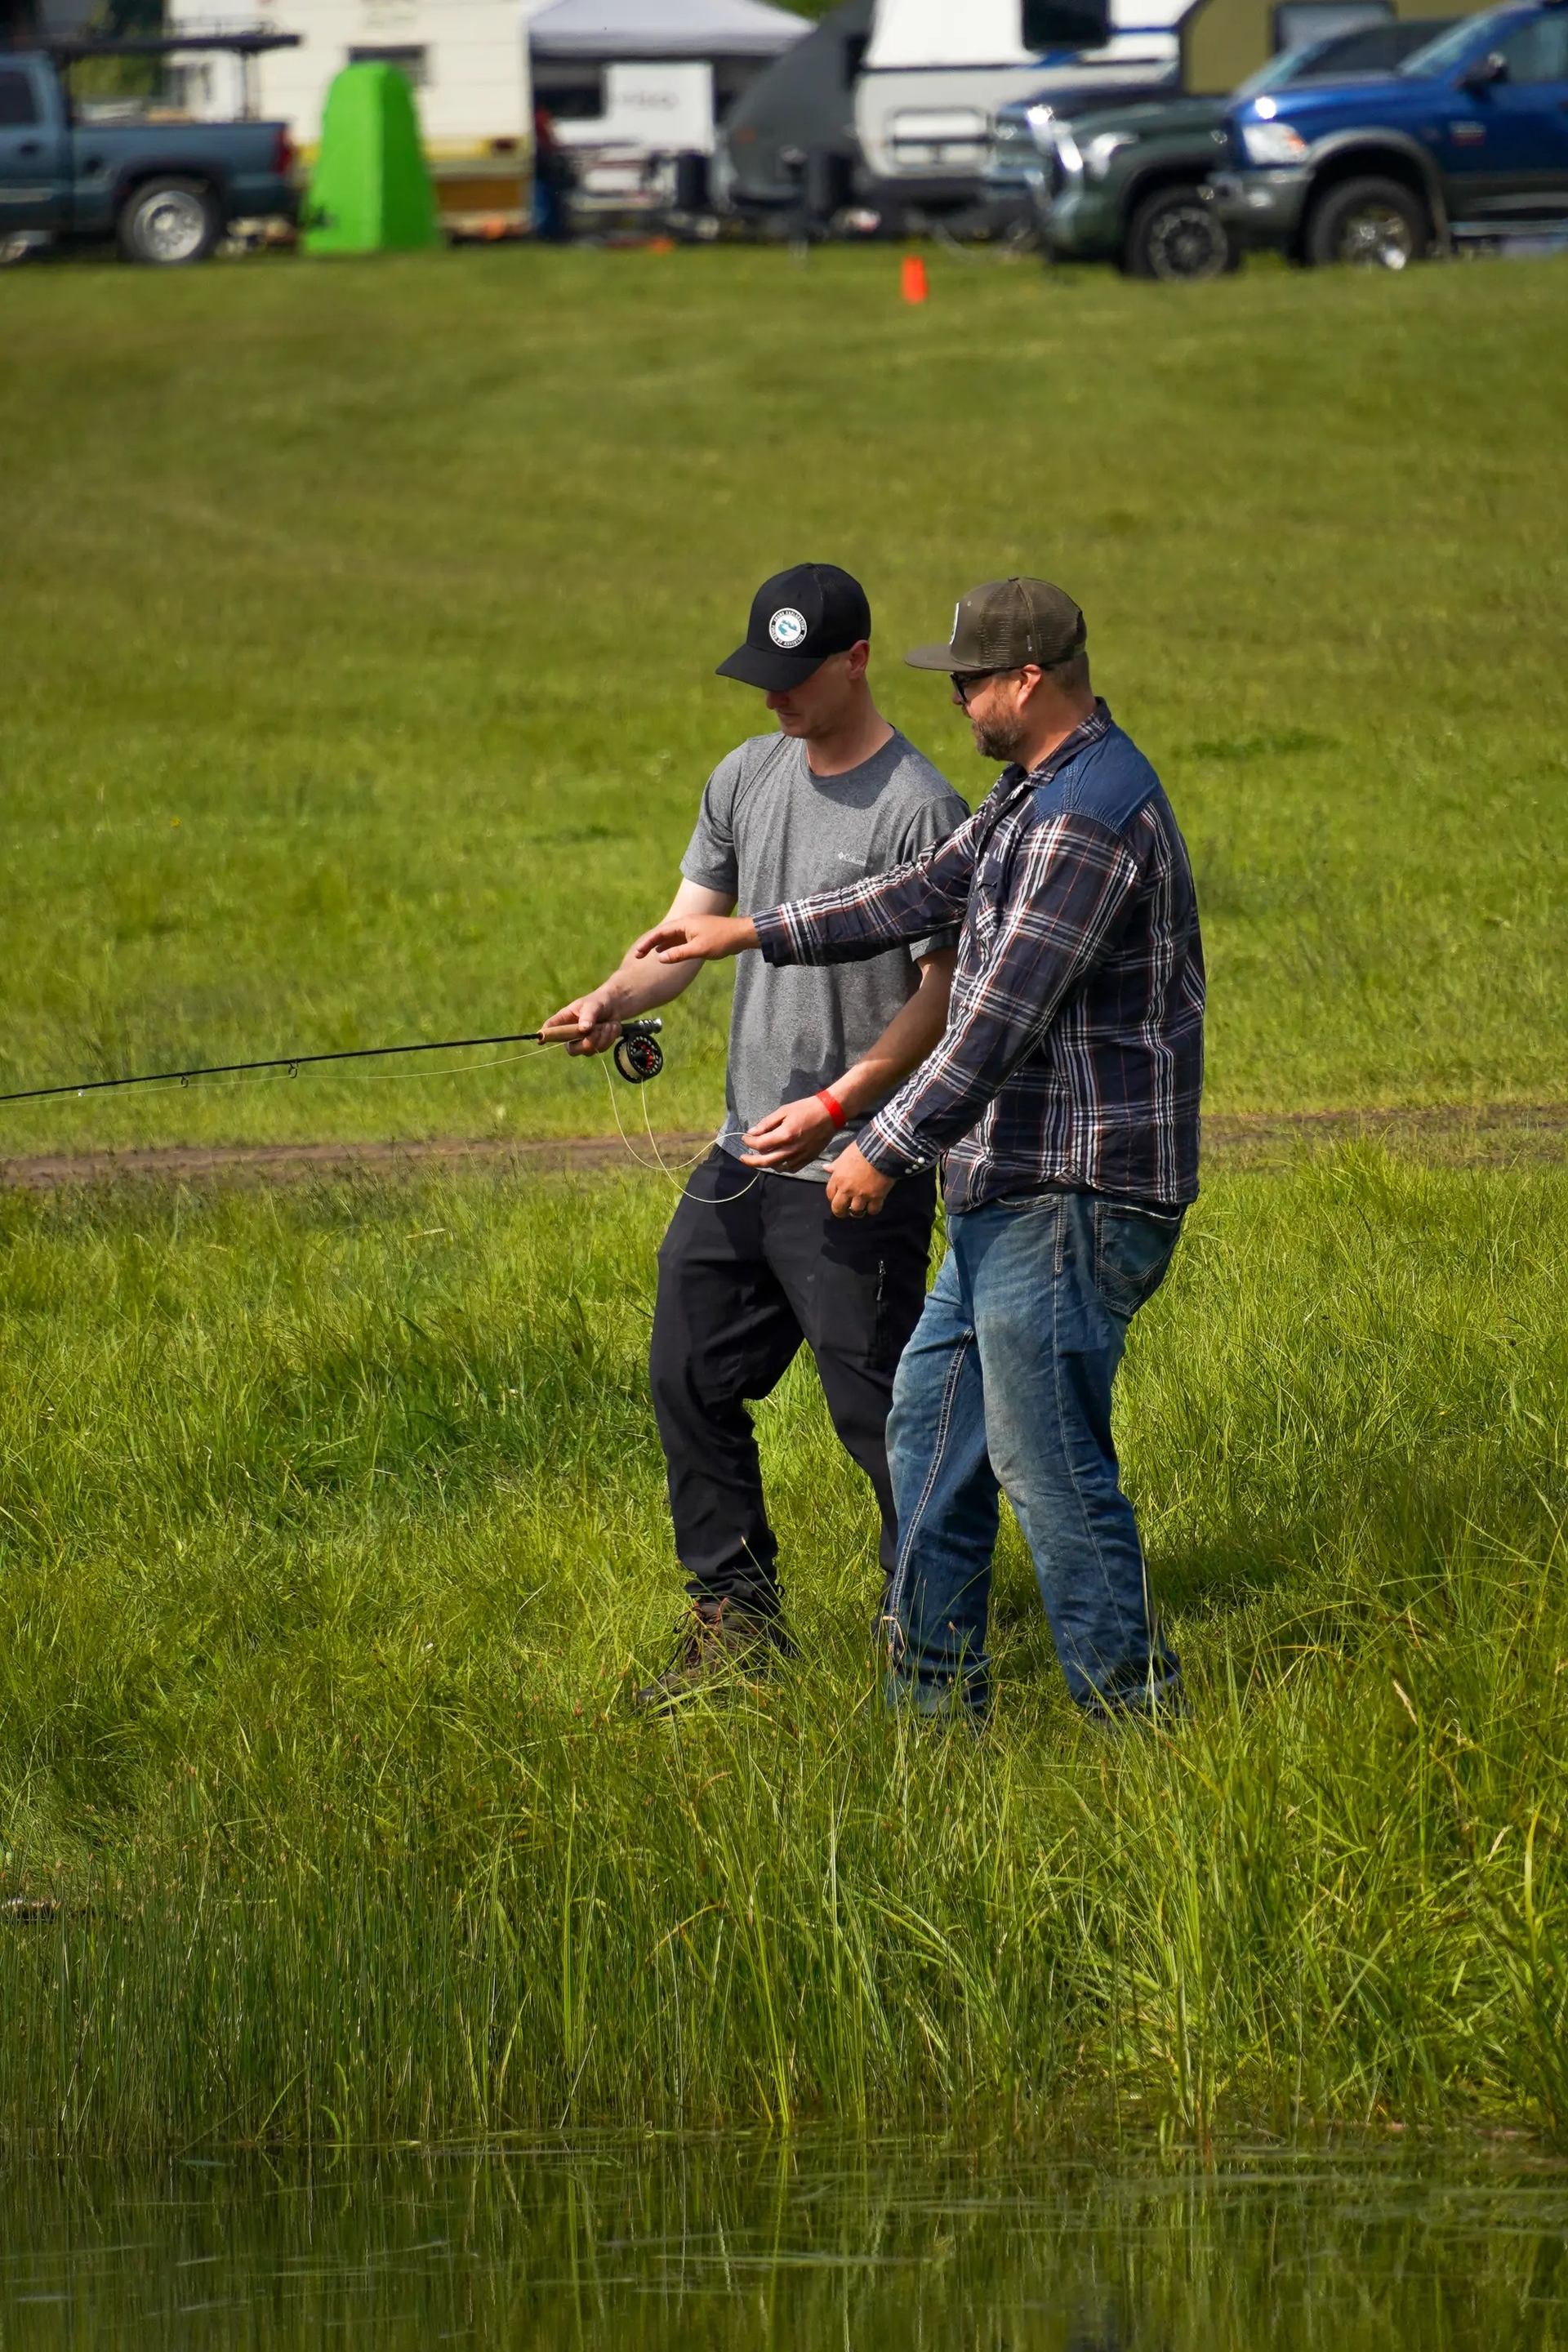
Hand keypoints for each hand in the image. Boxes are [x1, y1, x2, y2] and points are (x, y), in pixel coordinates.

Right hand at [539, 987, 621, 1055]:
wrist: (615, 1006)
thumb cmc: (598, 1002)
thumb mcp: (593, 1005)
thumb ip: (588, 1016)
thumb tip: (584, 1029)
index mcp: (564, 1020)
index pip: (550, 1028)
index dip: (544, 1035)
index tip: (541, 1040)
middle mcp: (570, 1034)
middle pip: (572, 1050)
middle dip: (587, 1043)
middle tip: (597, 1031)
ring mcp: (583, 1042)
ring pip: (589, 1050)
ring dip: (602, 1036)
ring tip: (607, 1024)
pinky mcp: (596, 1046)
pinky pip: (602, 1048)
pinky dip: (609, 1037)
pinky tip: (611, 1027)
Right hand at [634, 914, 757, 965]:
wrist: (741, 935)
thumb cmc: (721, 940)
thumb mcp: (698, 949)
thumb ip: (678, 954)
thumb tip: (659, 958)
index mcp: (684, 923)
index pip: (659, 932)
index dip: (647, 943)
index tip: (638, 953)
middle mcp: (685, 923)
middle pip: (663, 934)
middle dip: (650, 944)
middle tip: (638, 955)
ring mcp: (692, 929)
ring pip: (671, 937)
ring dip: (660, 945)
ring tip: (648, 955)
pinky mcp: (698, 934)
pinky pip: (679, 940)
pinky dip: (671, 947)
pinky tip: (666, 953)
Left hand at [740, 1097, 836, 1171]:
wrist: (830, 1113)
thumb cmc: (806, 1109)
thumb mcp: (784, 1111)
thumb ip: (767, 1123)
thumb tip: (752, 1132)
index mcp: (785, 1135)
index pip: (760, 1145)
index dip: (749, 1142)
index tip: (745, 1138)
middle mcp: (791, 1149)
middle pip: (765, 1161)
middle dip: (751, 1161)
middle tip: (743, 1158)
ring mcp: (800, 1156)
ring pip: (777, 1167)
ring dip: (766, 1163)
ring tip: (761, 1157)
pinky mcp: (808, 1159)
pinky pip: (791, 1169)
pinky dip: (781, 1167)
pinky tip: (777, 1161)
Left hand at [826, 1142, 894, 1219]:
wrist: (881, 1150)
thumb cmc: (861, 1149)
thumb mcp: (844, 1155)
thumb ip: (835, 1165)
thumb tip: (825, 1168)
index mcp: (838, 1178)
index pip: (830, 1194)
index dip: (833, 1198)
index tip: (837, 1199)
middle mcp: (847, 1189)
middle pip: (839, 1208)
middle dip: (841, 1212)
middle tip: (846, 1211)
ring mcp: (862, 1195)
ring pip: (856, 1211)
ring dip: (858, 1211)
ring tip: (862, 1207)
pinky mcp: (876, 1197)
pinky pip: (873, 1210)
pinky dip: (873, 1209)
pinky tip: (873, 1205)